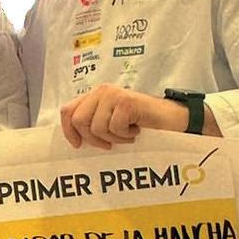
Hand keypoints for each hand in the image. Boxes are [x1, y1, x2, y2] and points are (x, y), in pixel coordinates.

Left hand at [60, 85, 189, 149]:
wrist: (172, 119)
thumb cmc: (141, 124)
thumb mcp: (111, 123)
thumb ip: (92, 123)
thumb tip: (73, 140)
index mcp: (94, 96)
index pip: (67, 111)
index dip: (68, 131)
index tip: (78, 145)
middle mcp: (101, 92)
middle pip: (78, 120)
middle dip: (92, 138)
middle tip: (110, 143)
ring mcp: (113, 95)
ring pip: (96, 127)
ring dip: (113, 137)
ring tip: (126, 134)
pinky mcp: (126, 102)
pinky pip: (114, 127)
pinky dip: (125, 136)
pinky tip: (136, 130)